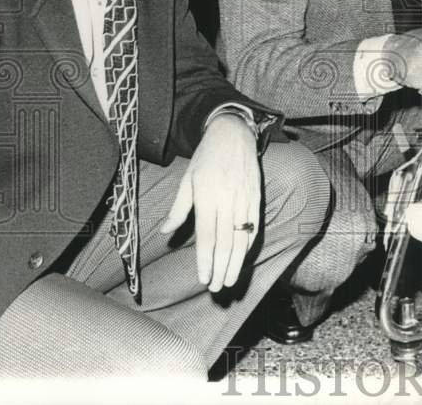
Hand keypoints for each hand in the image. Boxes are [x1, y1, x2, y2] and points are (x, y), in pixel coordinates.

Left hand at [159, 113, 260, 292]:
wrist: (233, 133)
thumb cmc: (206, 156)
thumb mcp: (187, 178)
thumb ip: (178, 208)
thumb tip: (165, 232)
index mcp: (206, 194)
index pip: (206, 235)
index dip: (205, 260)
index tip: (203, 279)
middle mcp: (227, 197)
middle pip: (225, 241)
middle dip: (221, 268)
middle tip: (216, 288)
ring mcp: (244, 197)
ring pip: (241, 238)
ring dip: (236, 263)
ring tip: (229, 281)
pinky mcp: (256, 196)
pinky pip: (254, 226)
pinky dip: (249, 245)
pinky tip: (242, 259)